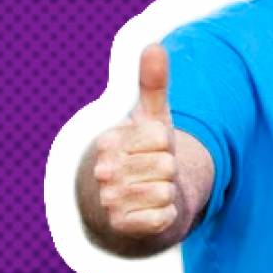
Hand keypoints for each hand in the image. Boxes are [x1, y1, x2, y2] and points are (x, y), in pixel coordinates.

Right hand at [91, 44, 180, 237]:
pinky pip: (163, 217)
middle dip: (169, 169)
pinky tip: (153, 210)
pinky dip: (166, 214)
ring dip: (168, 191)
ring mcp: (109, 200)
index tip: (154, 147)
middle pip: (166, 165)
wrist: (136, 199)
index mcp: (108, 141)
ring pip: (166, 191)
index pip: (161, 137)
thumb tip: (153, 46)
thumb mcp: (152, 118)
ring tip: (153, 188)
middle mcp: (103, 171)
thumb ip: (153, 84)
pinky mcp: (121, 226)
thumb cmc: (147, 152)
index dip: (167, 143)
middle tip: (155, 172)